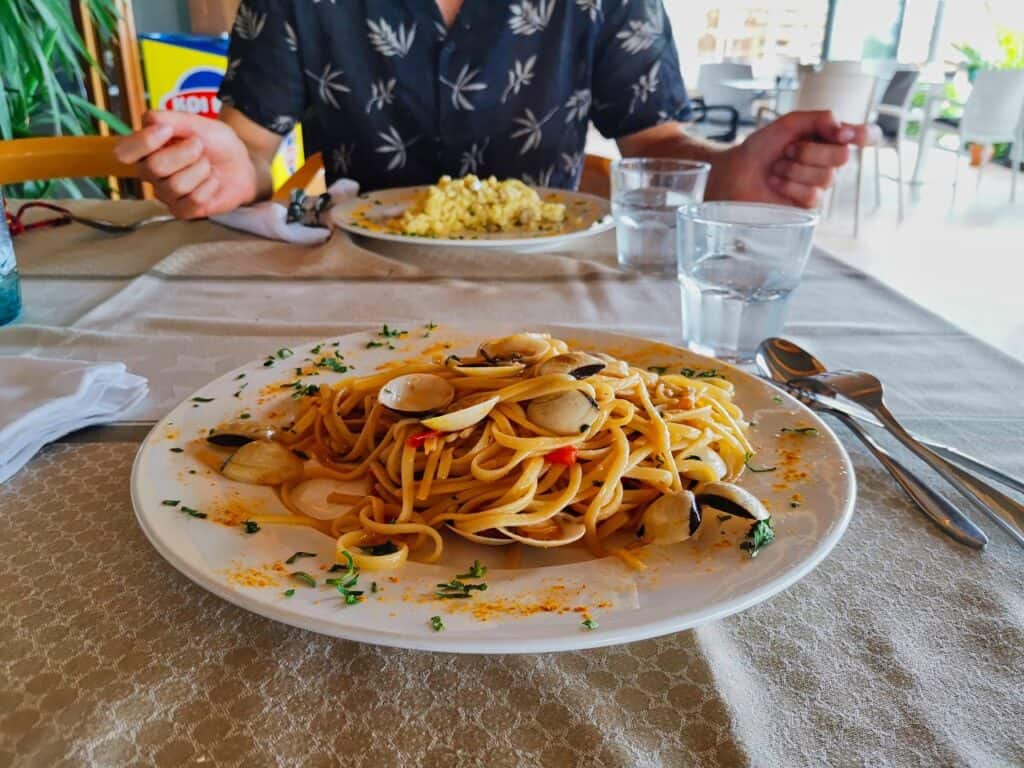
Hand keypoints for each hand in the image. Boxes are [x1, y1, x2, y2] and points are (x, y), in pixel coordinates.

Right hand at [114, 110, 257, 218]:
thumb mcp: (194, 122)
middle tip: (199, 146)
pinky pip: (192, 202)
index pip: (123, 152)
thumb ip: (170, 119)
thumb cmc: (213, 142)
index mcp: (145, 149)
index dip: (144, 142)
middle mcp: (149, 173)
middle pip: (155, 168)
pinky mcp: (183, 211)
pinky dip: (208, 187)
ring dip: (200, 170)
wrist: (241, 162)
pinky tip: (212, 181)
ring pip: (176, 186)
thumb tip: (149, 120)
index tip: (168, 130)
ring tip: (207, 165)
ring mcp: (165, 194)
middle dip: (185, 154)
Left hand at [706, 111, 879, 207]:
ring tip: (777, 167)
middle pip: (843, 156)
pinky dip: (789, 186)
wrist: (735, 172)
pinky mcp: (808, 205)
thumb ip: (818, 119)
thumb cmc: (761, 148)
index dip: (866, 135)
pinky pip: (812, 195)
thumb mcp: (788, 124)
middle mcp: (830, 160)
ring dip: (795, 169)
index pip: (867, 135)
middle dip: (810, 151)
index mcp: (829, 137)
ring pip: (826, 177)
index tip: (848, 134)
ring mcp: (820, 184)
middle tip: (788, 150)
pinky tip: (776, 183)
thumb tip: (844, 128)